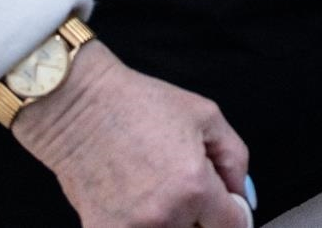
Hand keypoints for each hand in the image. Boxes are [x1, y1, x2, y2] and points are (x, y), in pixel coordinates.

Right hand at [12, 42, 251, 227]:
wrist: (78, 109)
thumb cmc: (138, 105)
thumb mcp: (206, 116)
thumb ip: (234, 159)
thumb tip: (243, 197)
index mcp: (194, 186)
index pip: (233, 226)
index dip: (234, 213)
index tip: (226, 206)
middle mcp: (165, 216)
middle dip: (201, 218)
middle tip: (186, 191)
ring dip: (173, 222)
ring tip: (156, 193)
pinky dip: (141, 223)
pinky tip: (133, 201)